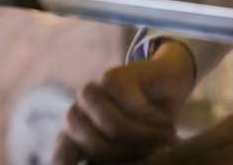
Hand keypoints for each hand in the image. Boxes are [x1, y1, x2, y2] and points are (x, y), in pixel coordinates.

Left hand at [51, 40, 196, 164]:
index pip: (62, 159)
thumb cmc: (148, 126)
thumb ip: (120, 161)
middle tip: (160, 155)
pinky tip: (170, 125)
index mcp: (73, 138)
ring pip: (116, 128)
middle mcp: (75, 116)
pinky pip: (134, 108)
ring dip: (148, 138)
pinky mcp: (111, 76)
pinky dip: (157, 121)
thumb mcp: (132, 151)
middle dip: (133, 156)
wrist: (167, 81)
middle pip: (98, 149)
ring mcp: (90, 93)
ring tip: (169, 141)